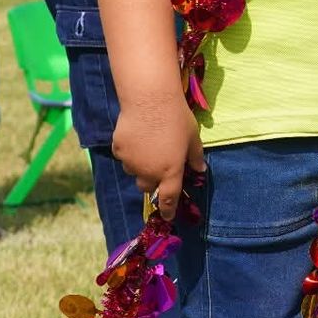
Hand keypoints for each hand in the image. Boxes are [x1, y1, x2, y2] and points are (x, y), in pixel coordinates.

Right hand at [113, 95, 204, 212]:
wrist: (150, 100)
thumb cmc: (177, 118)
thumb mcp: (193, 138)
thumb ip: (195, 157)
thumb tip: (200, 170)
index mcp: (170, 171)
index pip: (169, 198)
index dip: (168, 209)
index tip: (167, 216)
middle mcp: (149, 172)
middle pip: (148, 186)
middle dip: (153, 181)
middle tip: (159, 164)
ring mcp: (131, 162)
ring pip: (134, 172)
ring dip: (141, 166)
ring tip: (149, 144)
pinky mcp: (118, 151)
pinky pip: (124, 157)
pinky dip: (130, 152)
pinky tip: (137, 135)